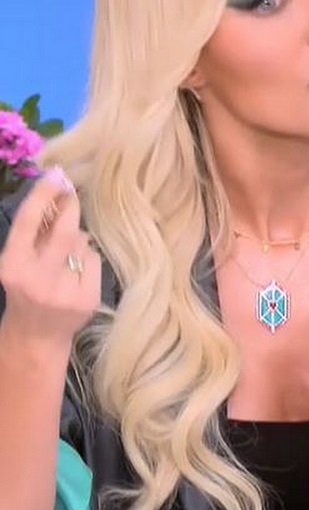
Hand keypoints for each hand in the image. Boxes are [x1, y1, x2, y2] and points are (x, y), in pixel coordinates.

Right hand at [0, 168, 99, 348]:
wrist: (37, 334)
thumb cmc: (27, 288)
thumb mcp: (19, 262)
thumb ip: (34, 234)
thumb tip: (56, 191)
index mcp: (13, 266)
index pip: (28, 223)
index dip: (42, 196)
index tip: (55, 175)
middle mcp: (37, 278)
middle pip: (64, 231)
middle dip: (70, 208)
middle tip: (71, 193)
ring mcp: (65, 290)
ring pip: (81, 244)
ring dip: (77, 239)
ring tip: (64, 256)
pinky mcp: (87, 298)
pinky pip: (94, 260)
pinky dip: (87, 258)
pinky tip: (76, 272)